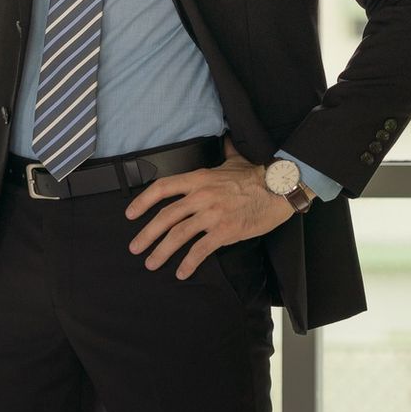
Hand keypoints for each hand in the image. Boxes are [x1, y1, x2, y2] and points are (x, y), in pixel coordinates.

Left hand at [123, 146, 292, 279]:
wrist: (279, 189)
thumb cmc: (257, 176)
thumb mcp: (234, 160)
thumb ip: (225, 152)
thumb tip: (225, 139)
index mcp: (198, 179)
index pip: (162, 188)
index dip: (142, 201)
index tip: (130, 214)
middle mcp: (200, 196)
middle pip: (165, 216)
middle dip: (146, 234)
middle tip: (135, 247)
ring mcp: (212, 214)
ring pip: (178, 235)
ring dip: (161, 251)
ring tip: (151, 263)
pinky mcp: (225, 231)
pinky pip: (201, 250)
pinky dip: (189, 263)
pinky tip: (182, 272)